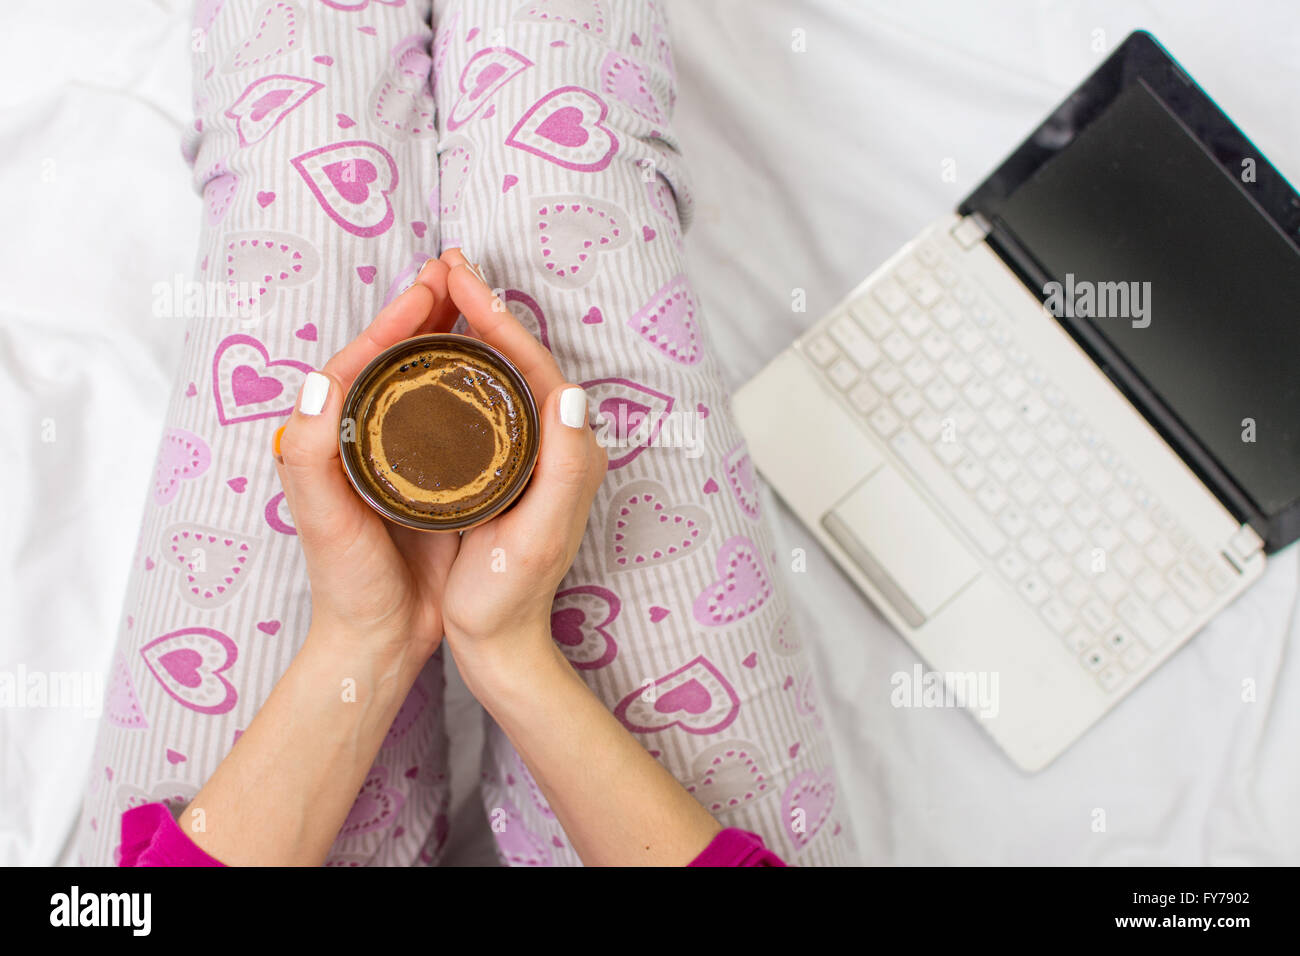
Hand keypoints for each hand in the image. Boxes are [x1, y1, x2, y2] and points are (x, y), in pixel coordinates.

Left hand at [273, 258, 461, 671]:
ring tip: (480, 305)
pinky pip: (454, 416)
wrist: (382, 638)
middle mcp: (366, 438)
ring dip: (451, 340)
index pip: (363, 360)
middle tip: (459, 273)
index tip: (431, 286)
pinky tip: (497, 373)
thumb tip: (318, 379)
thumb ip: (311, 456)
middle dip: (426, 313)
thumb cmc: (347, 582)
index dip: (396, 319)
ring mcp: (402, 457)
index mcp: (333, 437)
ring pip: (427, 382)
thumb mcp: (324, 520)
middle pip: (396, 361)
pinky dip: (472, 384)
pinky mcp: (436, 479)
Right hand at [435, 249, 607, 667]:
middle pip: (520, 358)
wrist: (501, 644)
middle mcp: (559, 444)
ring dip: (473, 328)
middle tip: (446, 263)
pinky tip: (436, 355)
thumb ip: (562, 468)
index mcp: (568, 450)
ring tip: (440, 292)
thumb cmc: (509, 597)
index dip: (497, 315)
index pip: (534, 363)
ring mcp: (534, 455)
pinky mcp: (509, 468)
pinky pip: (488, 398)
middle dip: (484, 306)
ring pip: (503, 373)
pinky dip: (464, 364)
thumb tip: (569, 391)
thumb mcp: (536, 536)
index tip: (459, 276)